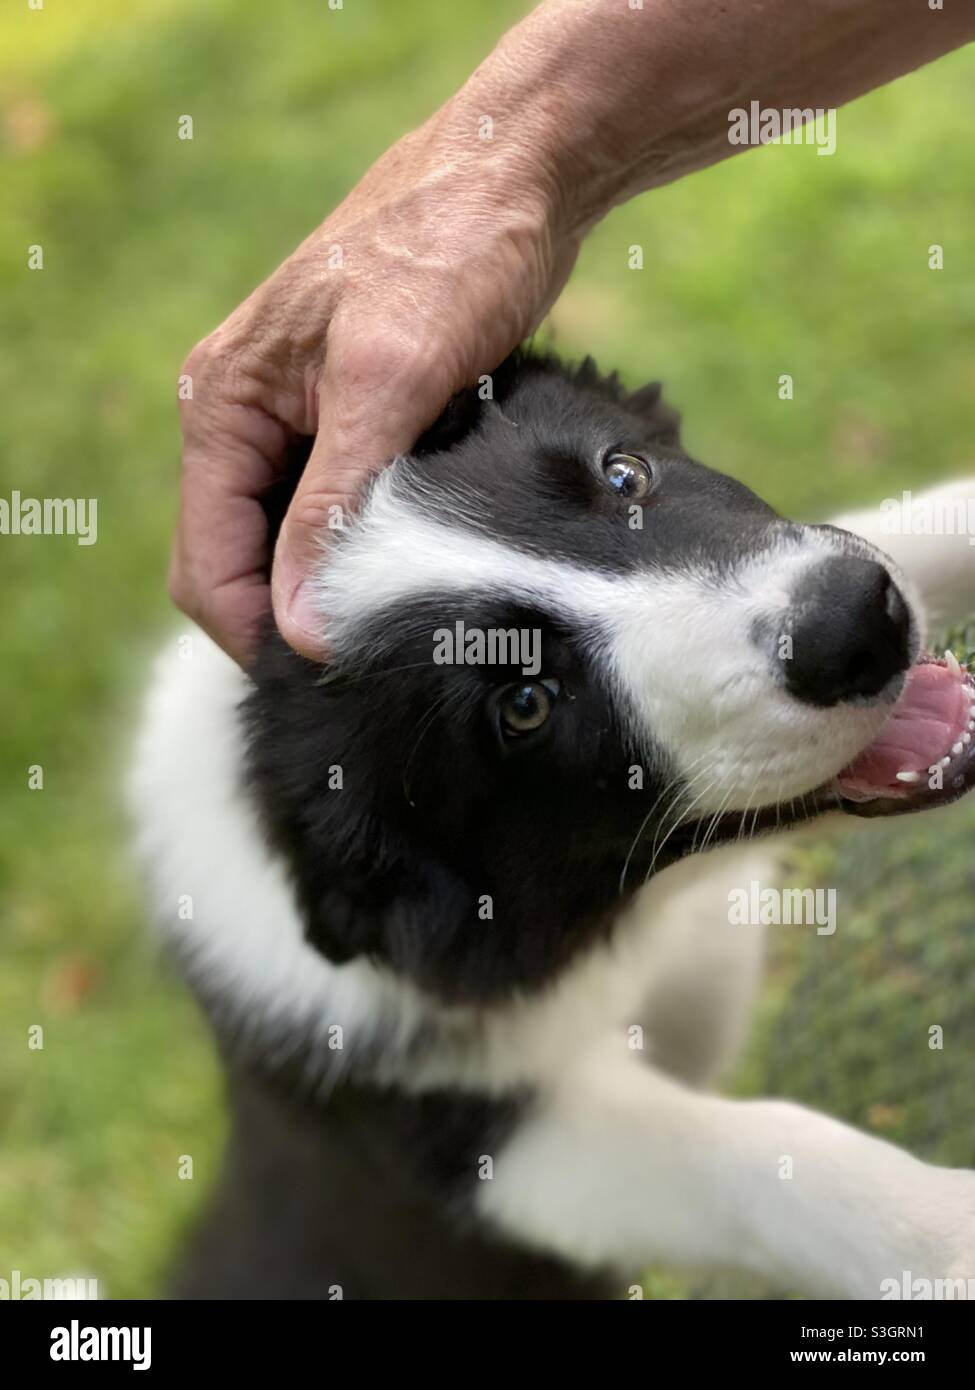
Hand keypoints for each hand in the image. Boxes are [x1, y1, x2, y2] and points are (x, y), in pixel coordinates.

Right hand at [171, 103, 577, 664]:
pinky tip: (407, 571)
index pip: (205, 561)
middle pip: (234, 561)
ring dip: (324, 589)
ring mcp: (298, 422)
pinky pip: (333, 513)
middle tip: (361, 658)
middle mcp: (246, 418)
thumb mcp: (386, 385)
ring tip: (388, 624)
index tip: (326, 669)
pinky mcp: (353, 422)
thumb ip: (332, 508)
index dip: (255, 629)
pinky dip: (360, 551)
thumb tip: (300, 626)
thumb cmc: (448, 253)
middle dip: (283, 618)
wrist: (515, 174)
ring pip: (285, 543)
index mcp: (224, 406)